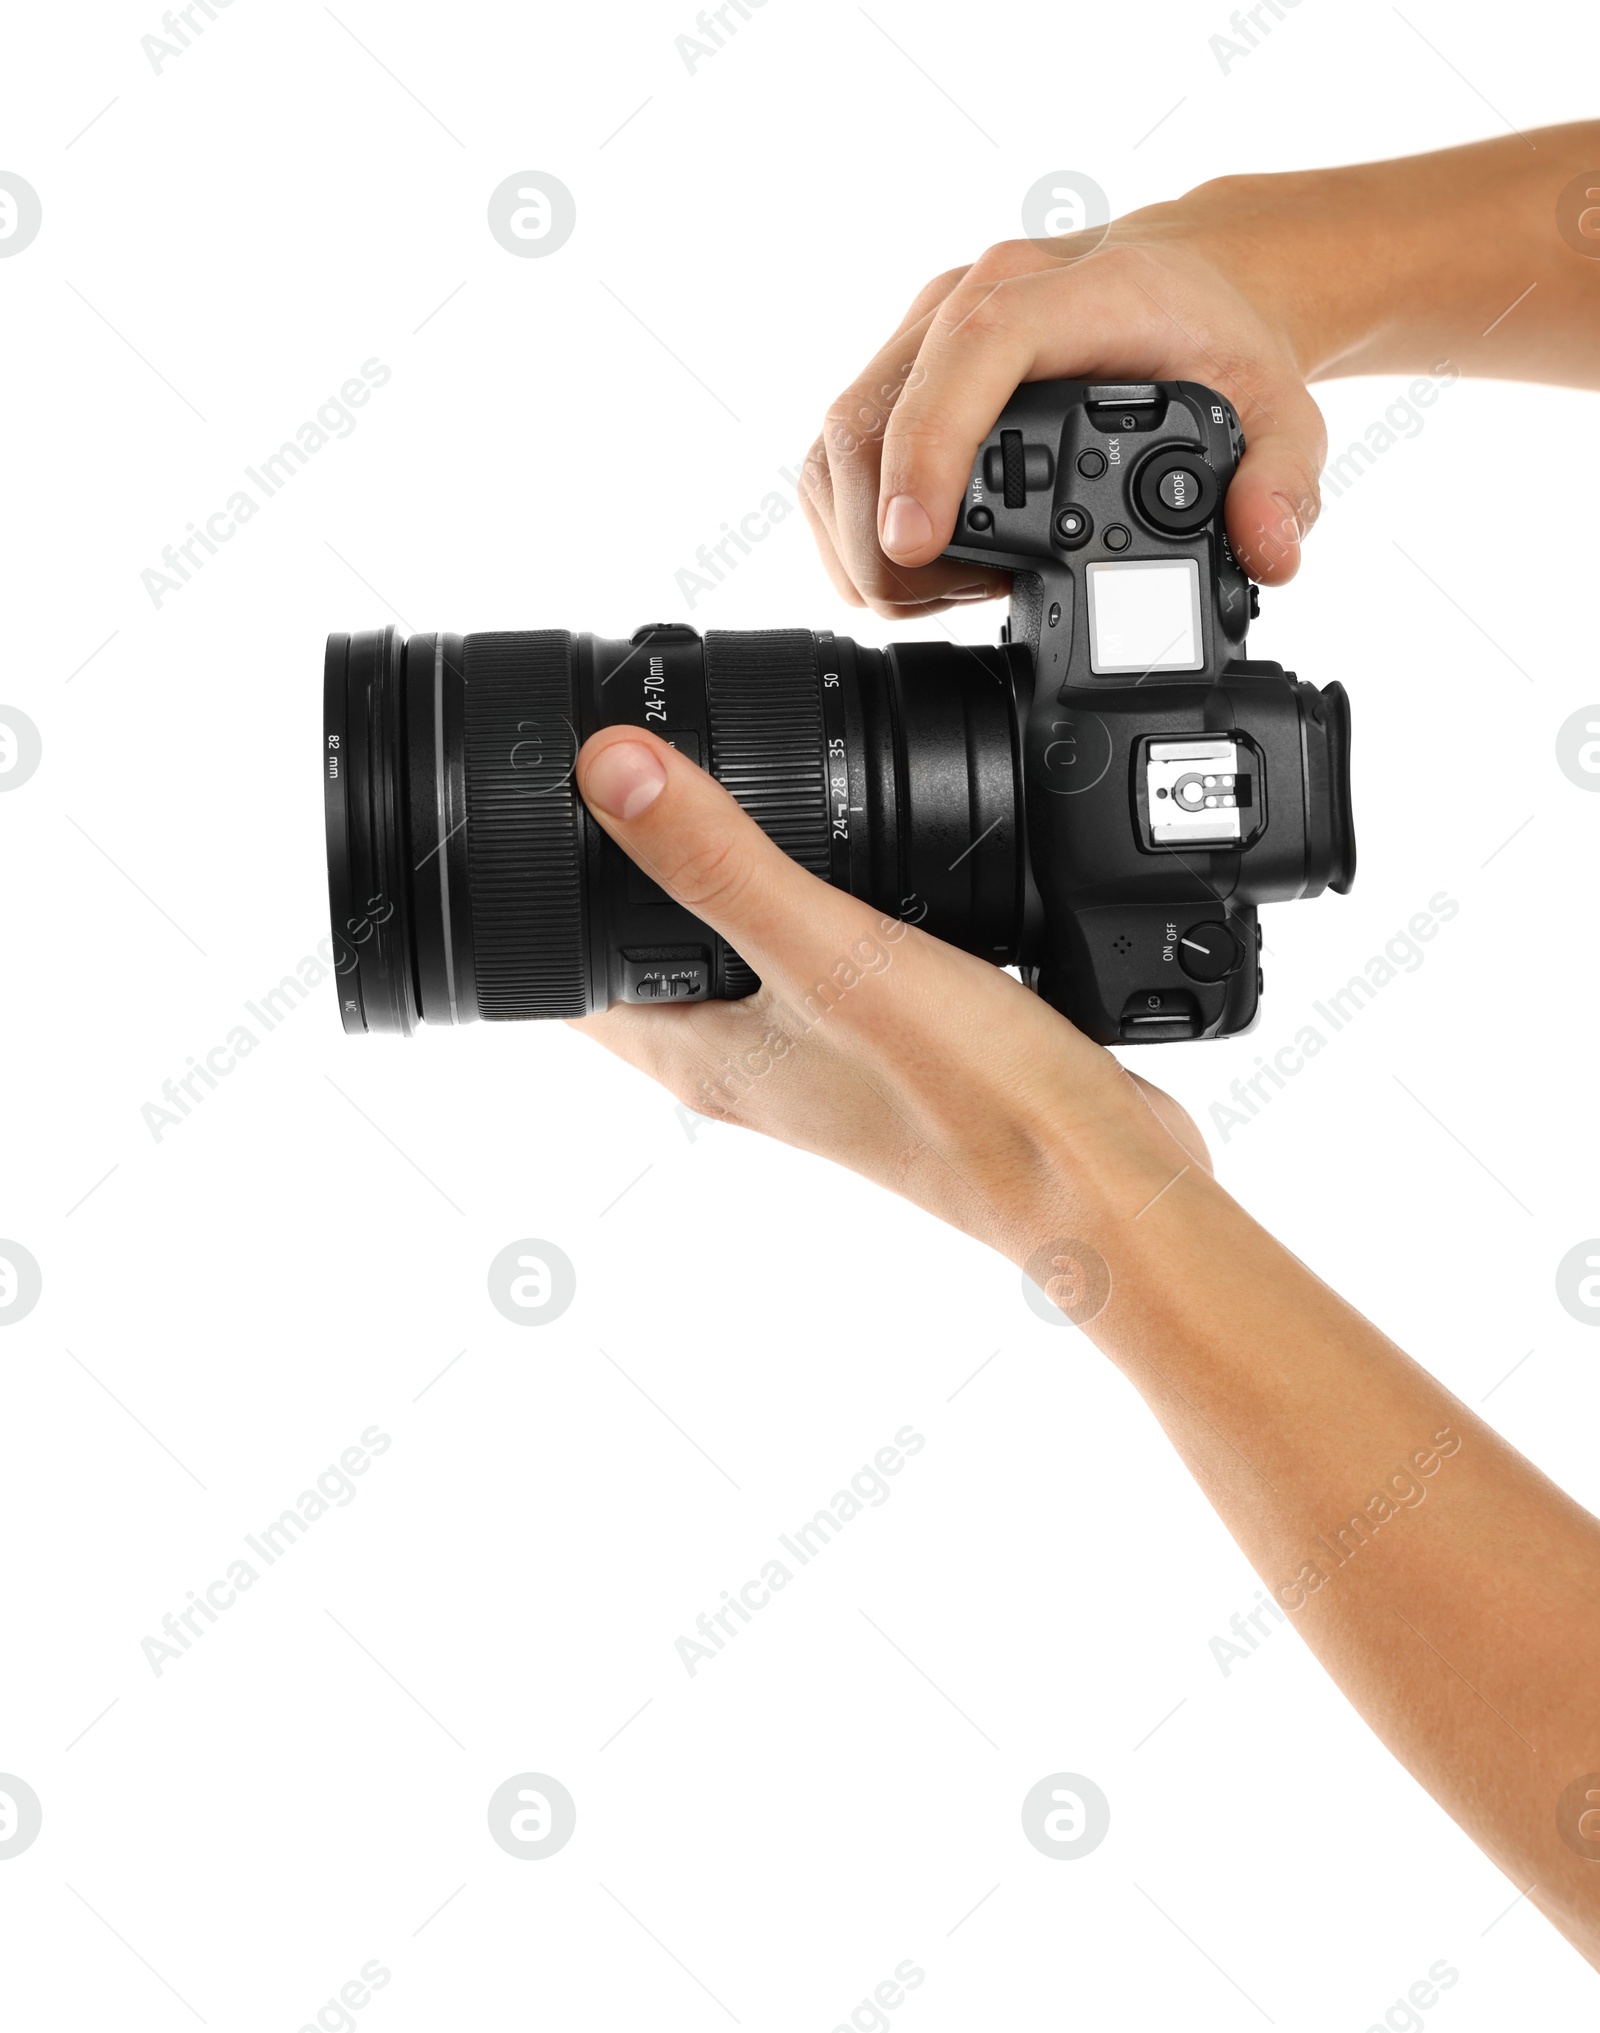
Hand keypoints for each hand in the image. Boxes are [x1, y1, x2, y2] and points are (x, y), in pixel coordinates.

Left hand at [568, 726, 1209, 1260]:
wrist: (1100, 1178)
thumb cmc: (968, 1098)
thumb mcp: (827, 952)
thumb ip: (718, 859)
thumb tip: (605, 769)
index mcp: (700, 1052)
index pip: (572, 973)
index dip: (543, 882)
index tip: (537, 794)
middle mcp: (746, 1059)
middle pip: (652, 950)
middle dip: (629, 865)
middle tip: (623, 762)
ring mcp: (816, 1053)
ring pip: (739, 947)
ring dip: (726, 876)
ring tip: (720, 785)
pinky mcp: (887, 1040)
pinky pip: (822, 951)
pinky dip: (818, 893)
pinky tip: (855, 848)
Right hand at [797, 183, 1330, 618]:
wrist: (1193, 279)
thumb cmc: (1216, 333)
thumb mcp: (1280, 407)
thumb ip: (1285, 479)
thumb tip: (1271, 549)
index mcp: (1057, 291)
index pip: (967, 356)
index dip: (928, 450)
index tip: (917, 544)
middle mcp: (970, 299)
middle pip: (869, 416)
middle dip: (882, 537)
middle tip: (947, 600)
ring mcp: (923, 335)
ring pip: (838, 442)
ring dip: (860, 538)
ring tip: (945, 589)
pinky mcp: (900, 371)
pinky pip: (841, 452)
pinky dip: (856, 523)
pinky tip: (922, 561)